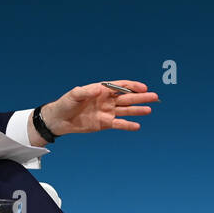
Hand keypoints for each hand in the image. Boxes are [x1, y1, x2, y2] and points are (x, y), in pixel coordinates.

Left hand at [36, 80, 157, 141]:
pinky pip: (119, 124)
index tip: (143, 88)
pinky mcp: (104, 124)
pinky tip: (137, 125)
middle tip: (154, 97)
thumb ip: (86, 92)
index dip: (132, 86)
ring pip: (126, 110)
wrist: (59, 120)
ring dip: (137, 110)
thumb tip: (99, 89)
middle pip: (127, 98)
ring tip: (149, 109)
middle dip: (140, 97)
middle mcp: (107, 100)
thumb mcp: (74, 95)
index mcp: (101, 90)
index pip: (120, 86)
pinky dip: (128, 125)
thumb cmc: (66, 103)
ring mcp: (107, 112)